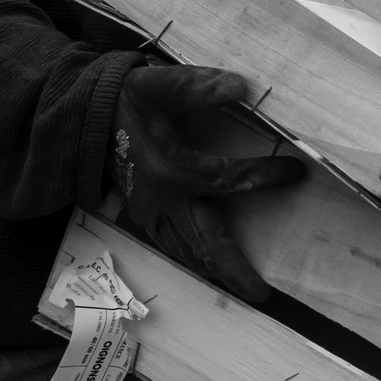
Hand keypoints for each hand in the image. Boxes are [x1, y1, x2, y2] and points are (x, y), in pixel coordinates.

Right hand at [108, 64, 302, 302]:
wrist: (85, 119)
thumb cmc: (127, 100)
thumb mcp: (161, 84)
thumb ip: (201, 86)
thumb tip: (243, 86)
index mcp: (171, 168)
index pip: (228, 178)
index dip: (263, 176)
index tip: (295, 171)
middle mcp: (162, 199)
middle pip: (205, 244)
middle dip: (234, 270)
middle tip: (263, 295)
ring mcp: (150, 211)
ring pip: (188, 250)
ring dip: (216, 269)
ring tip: (245, 288)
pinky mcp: (142, 214)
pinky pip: (172, 245)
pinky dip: (193, 257)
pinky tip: (209, 265)